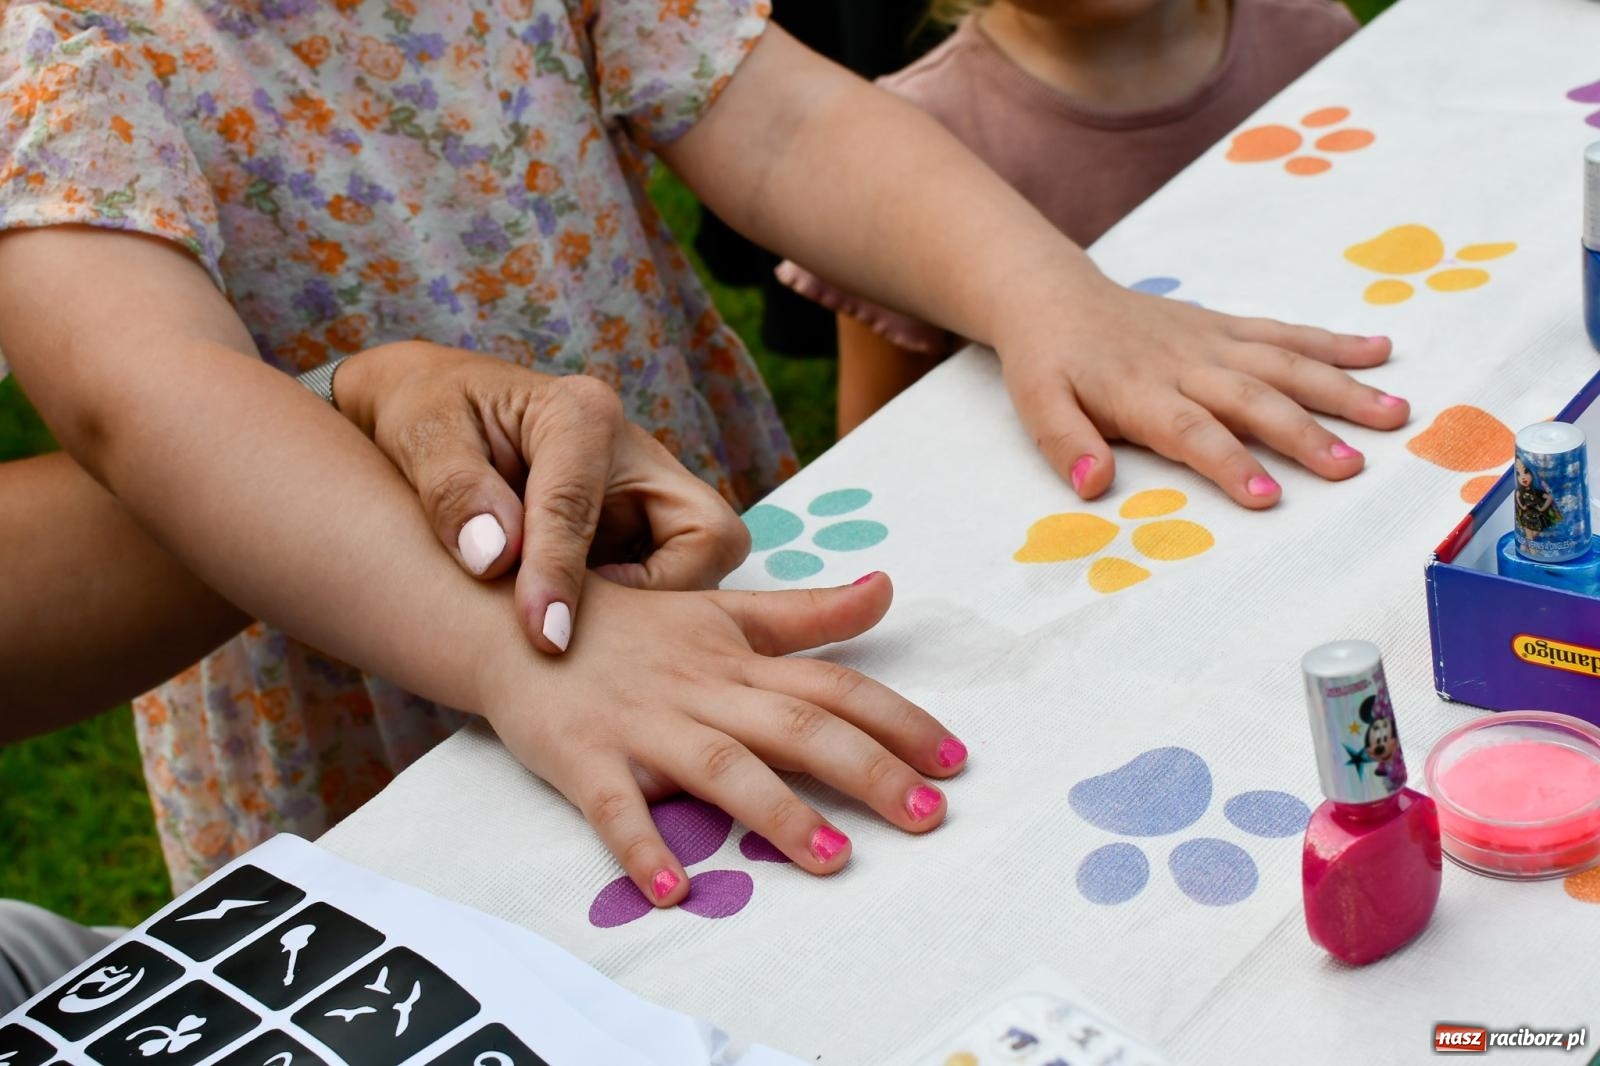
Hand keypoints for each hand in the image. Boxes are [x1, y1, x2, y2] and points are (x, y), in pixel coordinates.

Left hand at [333, 342, 750, 652]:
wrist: (435, 415)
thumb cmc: (428, 415)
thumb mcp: (420, 433)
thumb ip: (453, 488)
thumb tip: (493, 557)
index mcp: (581, 413)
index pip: (584, 508)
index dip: (562, 574)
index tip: (543, 636)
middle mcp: (636, 455)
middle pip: (706, 539)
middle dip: (662, 596)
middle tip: (579, 629)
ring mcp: (649, 498)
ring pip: (701, 567)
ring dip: (651, 609)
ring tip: (569, 628)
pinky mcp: (644, 535)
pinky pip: (671, 584)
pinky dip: (634, 614)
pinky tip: (572, 623)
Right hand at [481, 572, 968, 906]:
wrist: (514, 614)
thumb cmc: (630, 625)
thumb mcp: (721, 609)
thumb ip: (805, 613)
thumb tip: (887, 587)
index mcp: (738, 656)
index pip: (833, 685)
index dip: (898, 720)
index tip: (955, 760)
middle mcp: (701, 688)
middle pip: (797, 726)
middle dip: (867, 771)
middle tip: (928, 818)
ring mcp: (641, 723)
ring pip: (721, 766)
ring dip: (779, 813)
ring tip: (834, 860)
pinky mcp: (582, 755)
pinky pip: (614, 805)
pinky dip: (641, 846)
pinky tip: (674, 890)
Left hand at [996, 281, 1410, 508]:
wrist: (1053, 296)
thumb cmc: (1050, 362)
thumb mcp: (1038, 406)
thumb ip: (1066, 444)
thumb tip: (1093, 484)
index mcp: (1140, 392)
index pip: (1190, 432)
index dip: (1229, 462)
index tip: (1267, 495)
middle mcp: (1186, 365)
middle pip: (1252, 399)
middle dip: (1302, 433)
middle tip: (1352, 466)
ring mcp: (1213, 342)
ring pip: (1283, 363)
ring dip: (1339, 389)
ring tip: (1393, 414)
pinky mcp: (1225, 327)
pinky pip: (1283, 333)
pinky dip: (1332, 343)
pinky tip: (1381, 352)